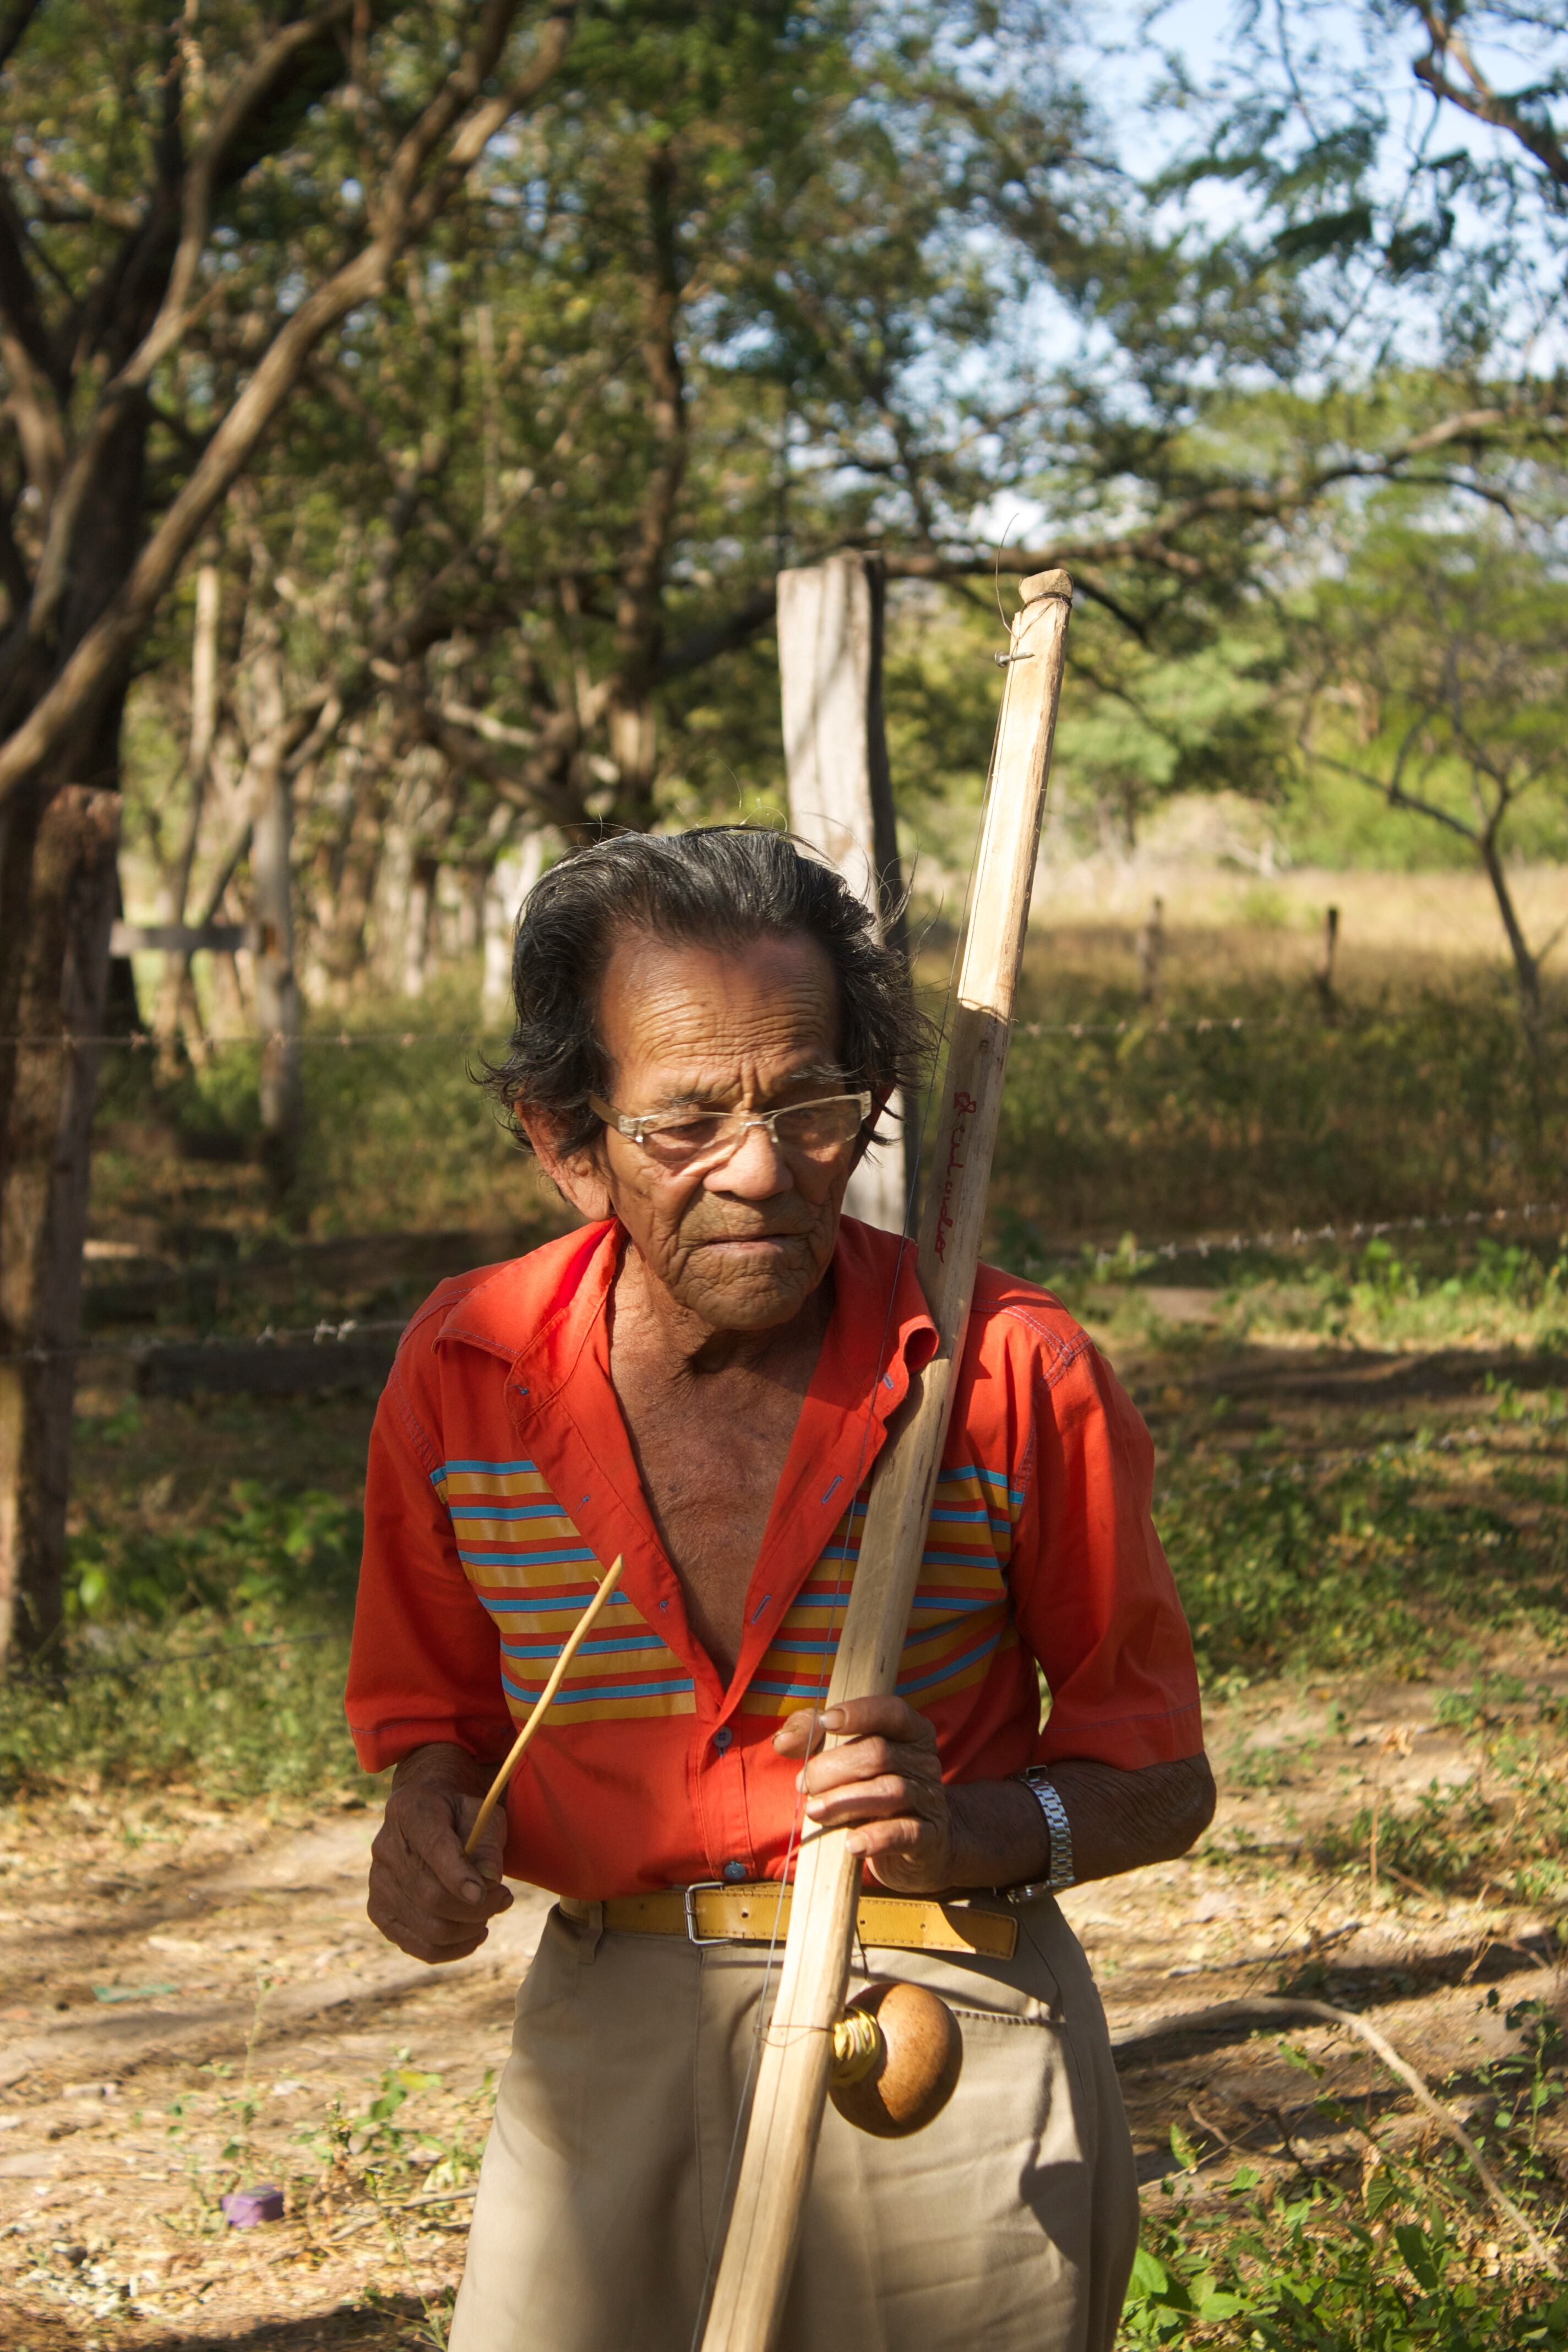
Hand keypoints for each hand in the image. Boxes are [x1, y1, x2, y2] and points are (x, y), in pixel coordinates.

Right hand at [368, 1751, 512, 1962]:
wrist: (428, 1817)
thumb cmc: (462, 1816)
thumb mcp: (483, 1814)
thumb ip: (488, 1843)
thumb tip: (489, 1880)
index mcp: (410, 1811)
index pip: (433, 1848)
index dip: (459, 1875)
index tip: (485, 1893)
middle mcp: (385, 1848)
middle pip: (431, 1896)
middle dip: (477, 1908)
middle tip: (505, 1898)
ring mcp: (378, 1883)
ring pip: (427, 1928)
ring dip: (468, 1930)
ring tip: (490, 1915)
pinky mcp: (380, 1912)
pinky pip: (417, 1946)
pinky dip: (452, 1949)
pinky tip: (473, 1935)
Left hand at [772, 1696, 959, 1893]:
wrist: (919, 1844)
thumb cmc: (869, 1789)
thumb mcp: (842, 1756)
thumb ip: (810, 1736)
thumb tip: (783, 1741)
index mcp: (909, 1732)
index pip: (892, 1711)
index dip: (860, 1713)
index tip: (826, 1721)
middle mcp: (923, 1761)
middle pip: (879, 1753)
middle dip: (833, 1767)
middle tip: (804, 1785)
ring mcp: (928, 1798)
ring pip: (889, 1790)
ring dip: (843, 1801)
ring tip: (814, 1811)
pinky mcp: (928, 1836)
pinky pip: (905, 1833)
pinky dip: (876, 1837)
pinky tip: (852, 1844)